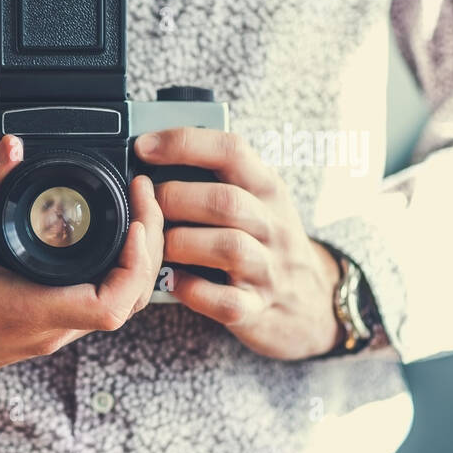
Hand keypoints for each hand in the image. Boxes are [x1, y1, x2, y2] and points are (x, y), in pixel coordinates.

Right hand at [0, 134, 164, 384]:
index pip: (109, 304)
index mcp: (26, 311)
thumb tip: (10, 148)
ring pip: (117, 306)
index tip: (136, 220)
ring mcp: (48, 334)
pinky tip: (110, 241)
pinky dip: (115, 274)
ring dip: (136, 262)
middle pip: (128, 301)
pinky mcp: (45, 329)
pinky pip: (96, 306)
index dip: (137, 263)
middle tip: (142, 197)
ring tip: (133, 212)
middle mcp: (46, 330)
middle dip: (148, 248)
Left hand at [137, 127, 341, 359]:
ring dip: (180, 242)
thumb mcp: (254, 199)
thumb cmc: (263, 240)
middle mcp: (272, 224)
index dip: (184, 144)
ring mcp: (267, 269)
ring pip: (227, 247)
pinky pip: (223, 299)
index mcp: (267, 188)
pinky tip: (171, 280)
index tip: (143, 147)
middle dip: (173, 199)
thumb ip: (214, 177)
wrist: (308, 299)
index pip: (232, 151)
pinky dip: (190, 289)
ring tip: (157, 243)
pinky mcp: (255, 308)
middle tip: (143, 205)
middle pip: (225, 201)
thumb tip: (148, 158)